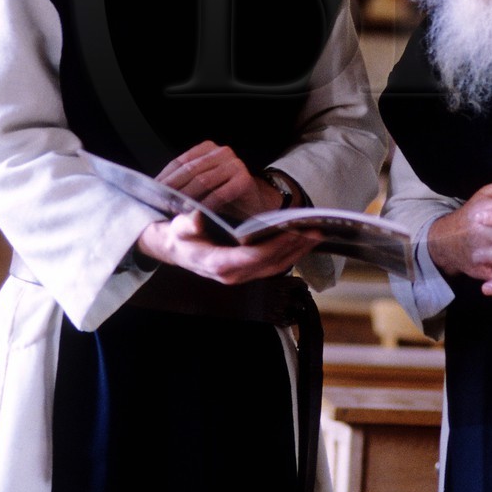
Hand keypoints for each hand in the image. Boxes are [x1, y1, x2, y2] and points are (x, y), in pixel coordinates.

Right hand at [135, 211, 320, 283]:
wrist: (175, 249)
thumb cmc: (179, 237)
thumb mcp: (177, 228)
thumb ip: (187, 224)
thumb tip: (197, 217)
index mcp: (219, 264)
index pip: (254, 256)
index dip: (276, 245)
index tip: (293, 231)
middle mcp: (233, 274)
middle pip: (272, 263)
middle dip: (295, 247)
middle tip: (315, 230)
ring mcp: (242, 274)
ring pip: (277, 266)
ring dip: (298, 251)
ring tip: (316, 234)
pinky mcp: (248, 270)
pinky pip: (274, 264)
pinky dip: (290, 252)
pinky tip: (301, 239)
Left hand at [156, 141, 281, 219]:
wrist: (254, 205)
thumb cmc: (223, 197)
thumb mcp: (200, 186)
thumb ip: (182, 183)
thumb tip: (153, 189)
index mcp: (207, 149)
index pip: (180, 162)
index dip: (164, 177)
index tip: (150, 192)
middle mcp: (222, 152)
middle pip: (190, 170)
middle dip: (172, 189)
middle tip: (160, 204)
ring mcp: (235, 164)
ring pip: (203, 181)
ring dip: (186, 197)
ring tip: (174, 210)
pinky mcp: (244, 179)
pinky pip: (219, 193)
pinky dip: (205, 205)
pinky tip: (194, 213)